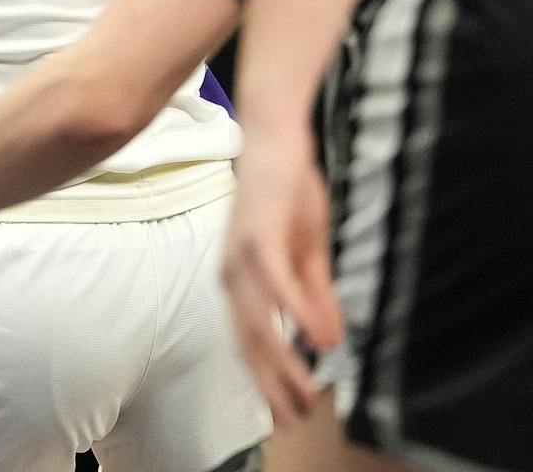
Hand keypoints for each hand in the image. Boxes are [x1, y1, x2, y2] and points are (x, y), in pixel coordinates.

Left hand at [222, 127, 344, 423]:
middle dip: (269, 382)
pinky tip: (316, 338)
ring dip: (281, 360)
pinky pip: (278, 281)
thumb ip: (313, 296)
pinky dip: (296, 311)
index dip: (265, 377)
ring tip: (304, 393)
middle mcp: (233, 272)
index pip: (249, 339)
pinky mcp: (261, 235)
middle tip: (291, 419)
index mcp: (240, 279)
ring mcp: (244, 254)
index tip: (284, 412)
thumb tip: (327, 341)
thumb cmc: (288, 196)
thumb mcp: (306, 254)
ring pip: (259, 318)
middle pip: (248, 339)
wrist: (275, 141)